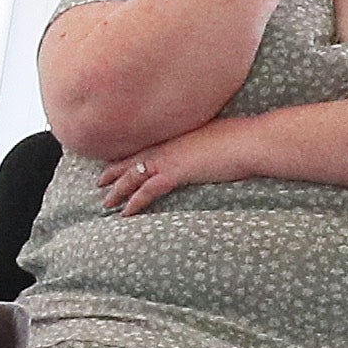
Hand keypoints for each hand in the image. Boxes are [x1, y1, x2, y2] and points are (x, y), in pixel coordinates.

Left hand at [97, 122, 260, 213]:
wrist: (249, 141)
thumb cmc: (240, 138)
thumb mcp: (214, 136)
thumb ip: (200, 143)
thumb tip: (203, 149)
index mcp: (174, 135)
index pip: (143, 147)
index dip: (127, 156)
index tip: (115, 162)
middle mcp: (165, 144)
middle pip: (130, 160)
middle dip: (112, 172)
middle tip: (98, 182)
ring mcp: (167, 158)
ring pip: (131, 177)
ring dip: (117, 191)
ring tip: (105, 203)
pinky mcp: (174, 173)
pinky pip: (146, 191)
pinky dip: (134, 202)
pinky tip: (125, 212)